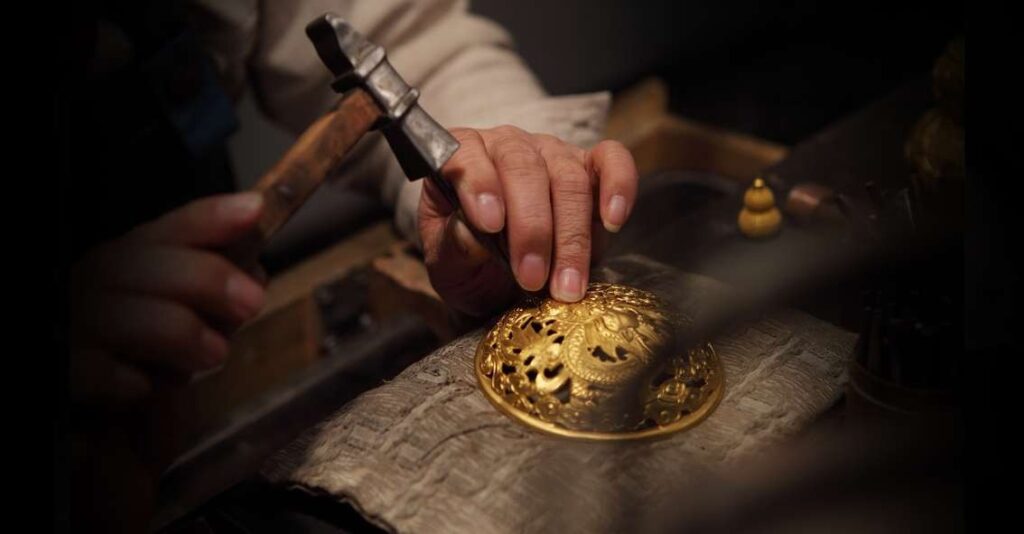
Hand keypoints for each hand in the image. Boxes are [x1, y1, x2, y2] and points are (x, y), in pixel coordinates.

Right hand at [70, 192, 266, 404]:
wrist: (83, 367)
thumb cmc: (138, 340)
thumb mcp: (176, 302)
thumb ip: (211, 286)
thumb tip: (254, 276)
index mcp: (131, 256)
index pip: (175, 228)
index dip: (214, 217)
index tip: (254, 210)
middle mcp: (99, 279)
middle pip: (148, 264)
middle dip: (208, 280)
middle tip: (251, 305)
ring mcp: (78, 320)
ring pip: (127, 317)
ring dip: (182, 334)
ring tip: (215, 354)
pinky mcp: (68, 365)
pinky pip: (95, 369)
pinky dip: (125, 377)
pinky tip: (144, 385)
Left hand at [419, 126, 637, 315]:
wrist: (497, 281)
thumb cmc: (468, 263)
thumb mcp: (448, 265)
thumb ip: (454, 245)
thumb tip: (472, 229)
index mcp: (460, 157)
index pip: (465, 155)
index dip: (479, 184)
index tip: (490, 223)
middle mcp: (507, 145)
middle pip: (524, 169)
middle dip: (531, 228)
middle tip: (531, 278)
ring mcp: (552, 154)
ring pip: (568, 178)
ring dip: (571, 237)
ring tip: (566, 286)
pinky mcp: (591, 167)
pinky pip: (612, 161)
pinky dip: (618, 186)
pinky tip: (613, 220)